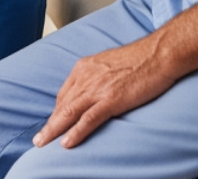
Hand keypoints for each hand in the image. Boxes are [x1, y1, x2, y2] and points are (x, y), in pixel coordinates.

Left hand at [34, 38, 178, 149]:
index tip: (53, 123)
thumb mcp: (109, 62)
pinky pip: (88, 119)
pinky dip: (76, 132)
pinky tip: (67, 143)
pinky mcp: (111, 99)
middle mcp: (86, 76)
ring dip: (53, 130)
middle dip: (49, 123)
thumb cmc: (140, 58)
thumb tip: (94, 89)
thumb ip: (97, 76)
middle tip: (38, 139)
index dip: (57, 111)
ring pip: (69, 113)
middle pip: (62, 104)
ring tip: (42, 144)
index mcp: (85, 67)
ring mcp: (98, 89)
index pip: (65, 93)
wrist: (158, 53)